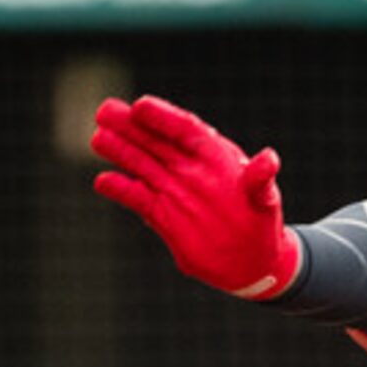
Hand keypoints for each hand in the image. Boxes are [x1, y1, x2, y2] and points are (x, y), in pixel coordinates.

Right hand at [89, 95, 299, 299]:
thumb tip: (269, 160)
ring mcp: (173, 189)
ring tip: (97, 138)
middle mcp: (188, 168)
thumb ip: (261, 181)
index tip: (141, 106)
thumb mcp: (266, 200)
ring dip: (119, 151)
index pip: (186, 130)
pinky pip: (137, 197)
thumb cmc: (261, 222)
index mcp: (214, 157)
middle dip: (130, 126)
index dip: (163, 116)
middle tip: (105, 110)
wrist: (251, 260)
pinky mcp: (161, 214)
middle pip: (155, 141)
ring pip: (141, 164)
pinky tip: (103, 182)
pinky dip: (120, 190)